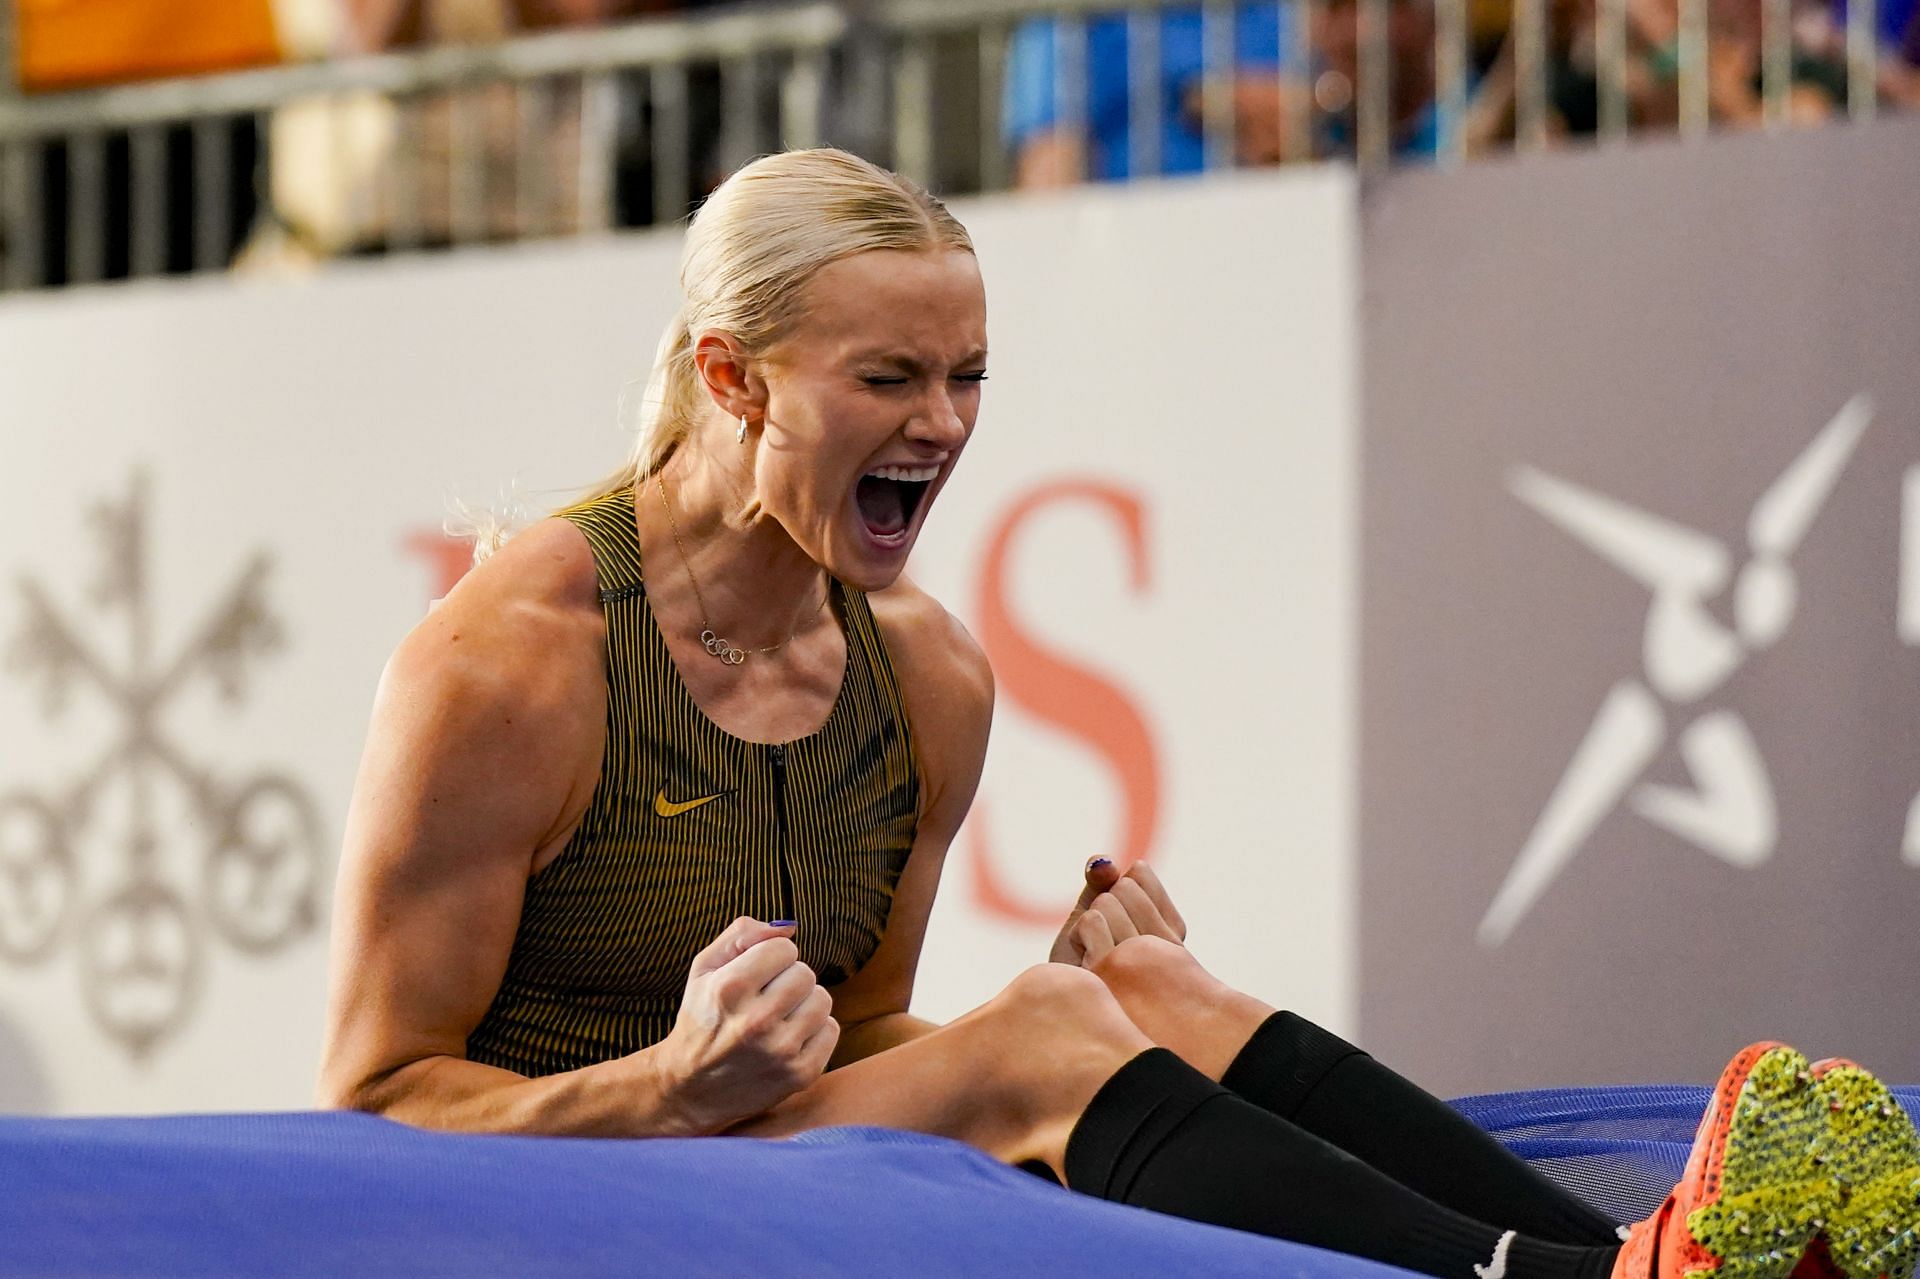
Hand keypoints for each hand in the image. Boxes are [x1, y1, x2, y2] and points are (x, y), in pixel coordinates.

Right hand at [649, 917, 838, 1133]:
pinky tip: (788, 1039)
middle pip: (805, 973)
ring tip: (778, 1018)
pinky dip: (814, 1031)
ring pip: (822, 1000)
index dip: (771, 957)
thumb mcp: (705, 970)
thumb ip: (742, 935)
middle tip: (767, 998)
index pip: (784, 948)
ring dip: (803, 1004)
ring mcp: (780, 1051)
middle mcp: (755, 1021)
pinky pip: (831, 1030)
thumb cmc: (702, 1020)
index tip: (757, 976)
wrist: (691, 1090)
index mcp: (729, 989)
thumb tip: (790, 928)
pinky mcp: (800, 1074)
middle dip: (788, 980)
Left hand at [1049, 859, 1187, 965]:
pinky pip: (1091, 921)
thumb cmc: (1085, 960)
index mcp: (1171, 930)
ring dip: (1088, 924)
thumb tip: (1104, 864)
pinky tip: (1084, 963)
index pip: (1140, 873)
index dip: (1113, 887)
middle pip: (1123, 886)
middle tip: (1102, 942)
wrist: (1066, 1010)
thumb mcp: (1094, 912)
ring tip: (1094, 956)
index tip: (1114, 918)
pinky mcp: (1118, 970)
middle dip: (1102, 905)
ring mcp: (1145, 959)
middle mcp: (1168, 946)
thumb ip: (1100, 881)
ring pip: (1107, 902)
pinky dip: (1079, 935)